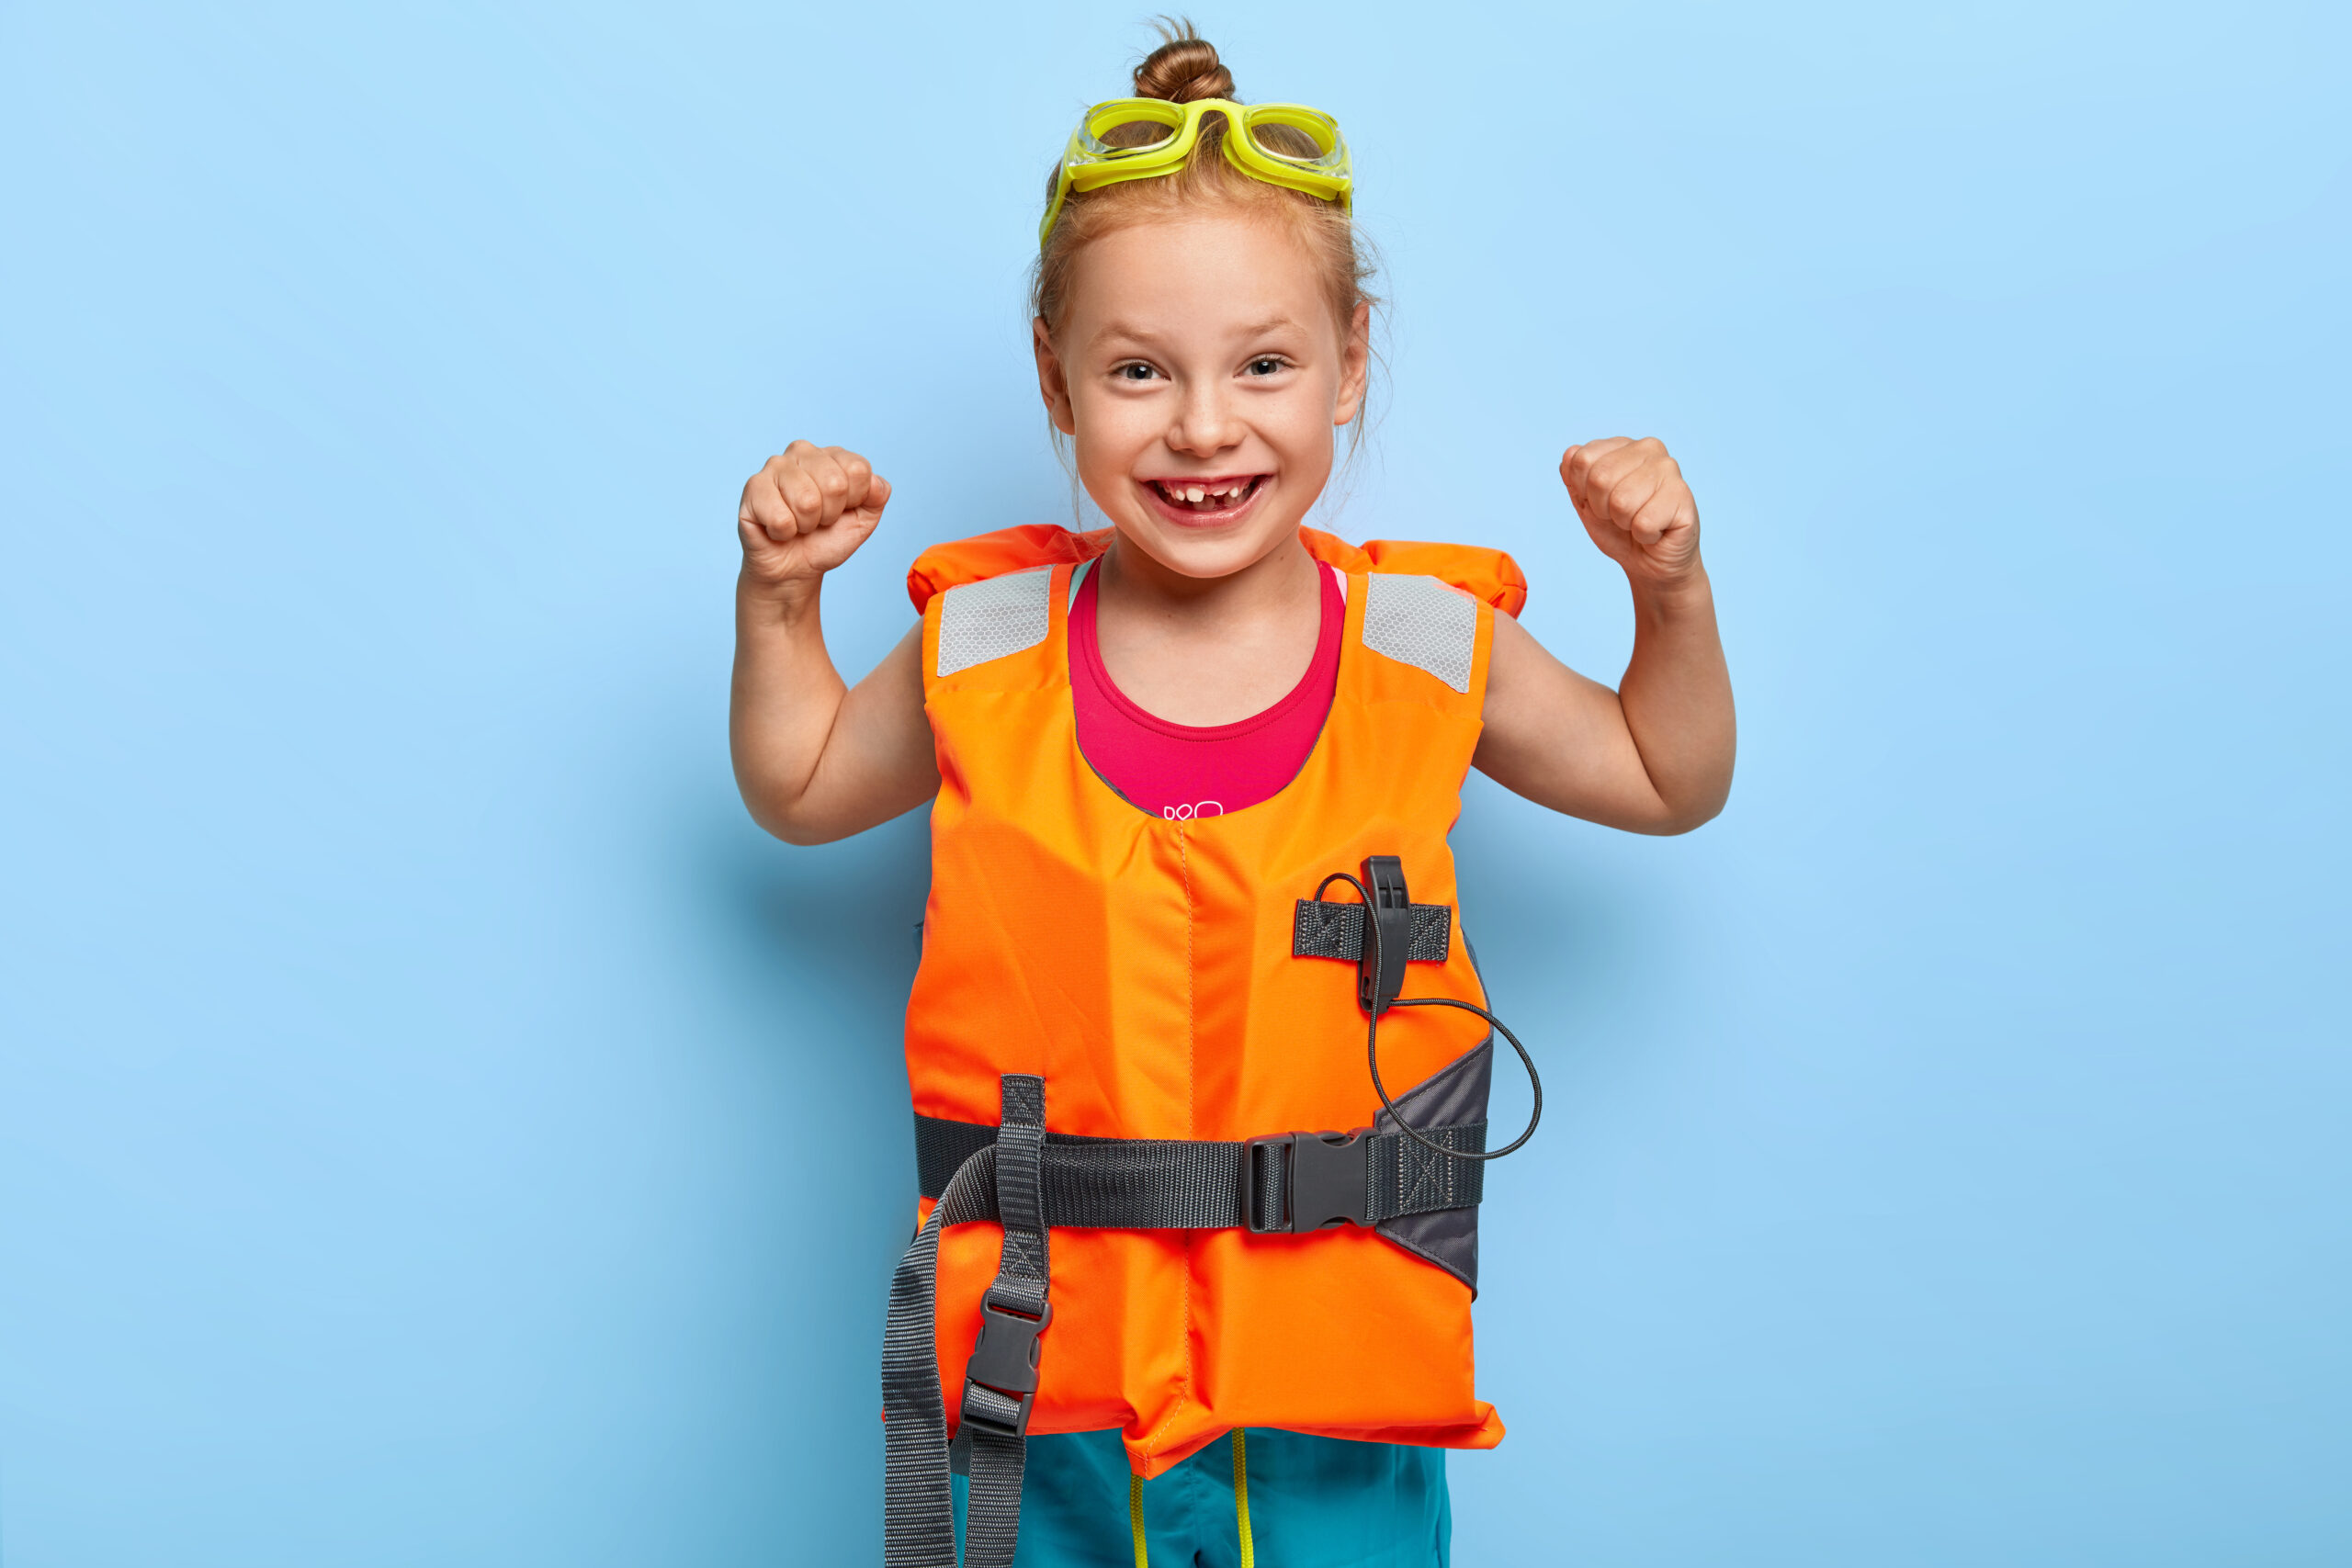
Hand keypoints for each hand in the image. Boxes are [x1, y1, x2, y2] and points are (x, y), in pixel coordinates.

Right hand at [737, 441, 891, 596]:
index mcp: (832, 455)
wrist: (794, 568)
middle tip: (817, 521)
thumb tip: (875, 482)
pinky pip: (781, 517)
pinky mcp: (753, 487)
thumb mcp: (863, 520)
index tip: (840, 511)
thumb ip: (877, 496)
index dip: (853, 501)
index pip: (858, 469)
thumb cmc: (826, 539)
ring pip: (807, 500)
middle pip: (835, 484)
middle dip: (830, 515)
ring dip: (806, 525)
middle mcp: (802, 452)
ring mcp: (775, 466)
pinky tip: (777, 528)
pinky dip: (783, 533)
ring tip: (798, 524)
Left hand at [1559, 437, 1700, 588]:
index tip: (1601, 503)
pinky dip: (1645, 535)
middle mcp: (1648, 448)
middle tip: (1621, 516)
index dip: (1583, 492)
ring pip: (1621, 501)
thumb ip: (1573, 477)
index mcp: (1622, 445)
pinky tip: (1657, 531)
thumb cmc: (1619, 530)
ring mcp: (1669, 469)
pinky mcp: (1683, 496)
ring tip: (1638, 522)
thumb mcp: (1585, 503)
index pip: (1581, 459)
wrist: (1650, 563)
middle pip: (1599, 478)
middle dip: (1603, 509)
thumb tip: (1571, 453)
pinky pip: (1644, 522)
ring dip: (1625, 523)